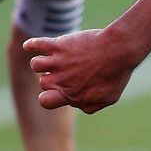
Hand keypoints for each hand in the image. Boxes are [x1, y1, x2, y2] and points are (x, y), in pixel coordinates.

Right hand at [24, 27, 140, 112]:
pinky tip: (31, 46)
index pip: (45, 102)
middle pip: (43, 82)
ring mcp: (59, 62)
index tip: (57, 91)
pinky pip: (37, 44)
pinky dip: (31, 45)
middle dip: (50, 78)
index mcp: (71, 95)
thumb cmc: (116, 75)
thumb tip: (76, 103)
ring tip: (52, 59)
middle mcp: (61, 80)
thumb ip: (89, 105)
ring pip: (36, 65)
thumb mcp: (107, 98)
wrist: (119, 50)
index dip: (47, 97)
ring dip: (42, 62)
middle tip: (65, 71)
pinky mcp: (59, 45)